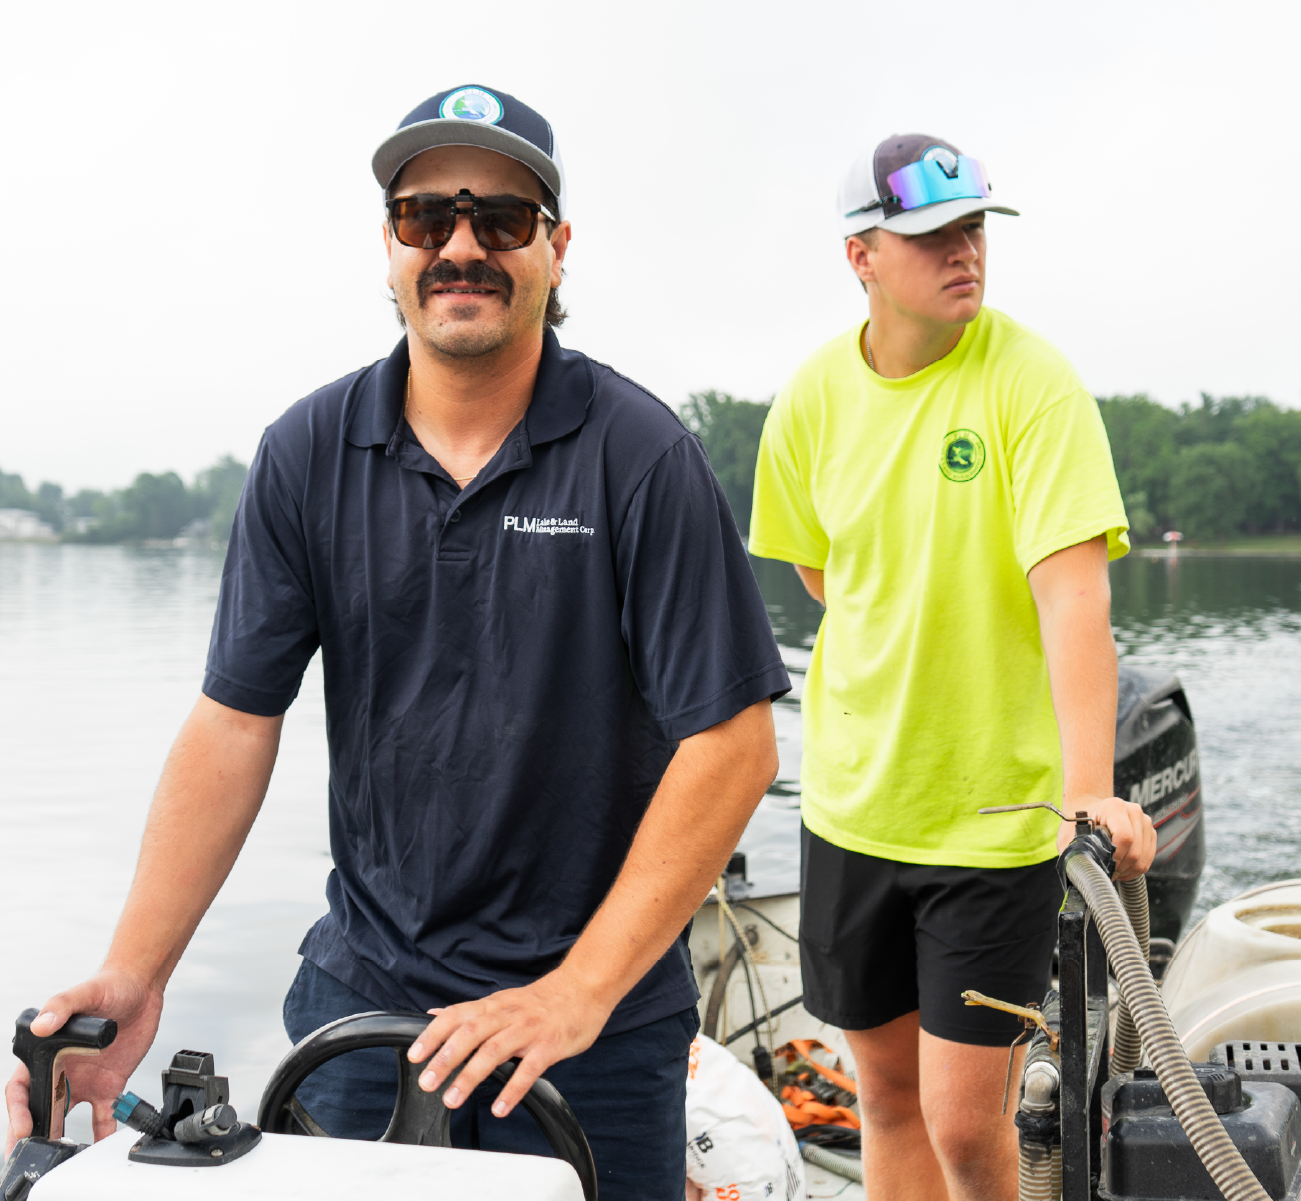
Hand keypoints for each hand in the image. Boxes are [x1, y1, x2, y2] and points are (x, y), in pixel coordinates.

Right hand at [4, 970, 162, 1155]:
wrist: (142, 987)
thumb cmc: (108, 985)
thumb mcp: (84, 992)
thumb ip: (61, 1007)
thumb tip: (42, 1026)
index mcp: (47, 1052)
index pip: (21, 1087)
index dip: (17, 1110)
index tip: (22, 1128)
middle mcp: (62, 1071)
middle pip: (39, 1108)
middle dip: (31, 1134)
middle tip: (30, 1154)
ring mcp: (84, 1081)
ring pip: (65, 1118)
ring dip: (60, 1138)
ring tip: (60, 1156)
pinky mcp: (109, 1084)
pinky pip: (103, 1115)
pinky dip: (101, 1132)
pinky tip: (100, 1146)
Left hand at [406, 968, 613, 1118]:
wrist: (584, 987)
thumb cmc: (541, 1000)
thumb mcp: (502, 999)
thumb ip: (470, 1011)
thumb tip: (435, 1015)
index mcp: (494, 1005)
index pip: (457, 1015)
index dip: (434, 1034)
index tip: (414, 1055)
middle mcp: (507, 1015)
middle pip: (471, 1033)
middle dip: (446, 1058)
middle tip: (426, 1082)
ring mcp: (529, 1030)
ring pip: (494, 1050)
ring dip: (470, 1075)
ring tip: (453, 1099)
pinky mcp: (550, 1045)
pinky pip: (529, 1068)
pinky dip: (513, 1088)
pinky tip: (500, 1107)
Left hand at [1055, 794, 1156, 880]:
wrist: (1088, 810)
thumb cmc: (1078, 823)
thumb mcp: (1069, 835)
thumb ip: (1075, 851)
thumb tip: (1084, 873)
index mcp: (1114, 807)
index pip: (1124, 837)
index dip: (1115, 857)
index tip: (1103, 865)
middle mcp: (1134, 811)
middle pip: (1135, 851)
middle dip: (1119, 867)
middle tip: (1105, 872)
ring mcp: (1145, 822)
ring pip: (1143, 858)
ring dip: (1127, 870)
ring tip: (1111, 870)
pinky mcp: (1150, 833)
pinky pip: (1147, 859)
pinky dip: (1134, 869)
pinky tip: (1120, 868)